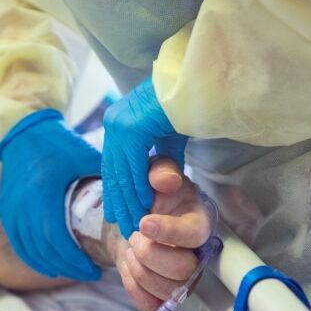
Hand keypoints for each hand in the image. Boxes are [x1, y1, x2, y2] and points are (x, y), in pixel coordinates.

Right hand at [0, 109, 100, 280]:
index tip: (95, 270)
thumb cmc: (58, 142)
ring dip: (53, 265)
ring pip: (30, 250)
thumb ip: (107, 178)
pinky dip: (35, 258)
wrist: (23, 130)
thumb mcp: (85, 156)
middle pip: (44, 250)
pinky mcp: (5, 211)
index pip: (57, 240)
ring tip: (75, 270)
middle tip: (90, 274)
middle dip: (68, 267)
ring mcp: (10, 210)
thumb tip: (134, 198)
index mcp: (44, 195)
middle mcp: (23, 206)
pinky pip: (19, 244)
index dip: (75, 260)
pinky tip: (51, 266)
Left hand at [102, 77, 187, 238]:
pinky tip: (144, 206)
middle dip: (120, 202)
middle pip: (113, 172)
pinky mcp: (132, 128)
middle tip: (125, 228)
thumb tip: (160, 181)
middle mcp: (114, 122)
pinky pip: (133, 167)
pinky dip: (139, 188)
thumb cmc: (187, 104)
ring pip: (121, 173)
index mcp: (118, 122)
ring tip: (134, 224)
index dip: (116, 193)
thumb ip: (162, 158)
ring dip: (129, 202)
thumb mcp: (169, 136)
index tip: (119, 215)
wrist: (197, 82)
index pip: (114, 165)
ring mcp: (120, 124)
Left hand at [114, 158, 211, 310]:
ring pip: (168, 290)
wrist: (134, 216)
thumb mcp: (155, 173)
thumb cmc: (152, 194)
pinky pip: (152, 304)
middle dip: (150, 254)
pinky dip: (133, 286)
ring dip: (139, 270)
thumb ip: (161, 171)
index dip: (169, 232)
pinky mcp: (165, 294)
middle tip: (134, 236)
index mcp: (200, 221)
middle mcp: (197, 254)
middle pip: (183, 271)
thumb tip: (165, 180)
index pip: (195, 235)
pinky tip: (129, 266)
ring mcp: (183, 278)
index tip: (144, 223)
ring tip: (131, 248)